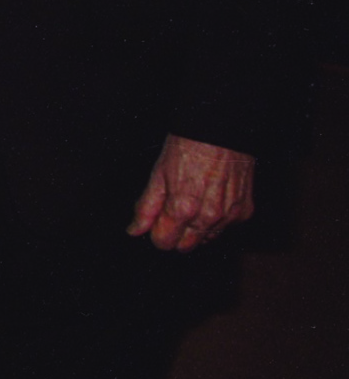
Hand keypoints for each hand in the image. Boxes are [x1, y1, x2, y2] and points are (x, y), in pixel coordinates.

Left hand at [128, 134, 254, 250]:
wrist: (220, 132)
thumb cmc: (187, 149)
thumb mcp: (158, 175)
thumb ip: (146, 208)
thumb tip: (134, 230)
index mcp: (182, 209)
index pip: (165, 242)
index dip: (157, 233)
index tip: (157, 222)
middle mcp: (208, 217)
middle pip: (186, 246)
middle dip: (176, 234)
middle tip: (173, 212)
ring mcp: (229, 216)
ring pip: (206, 238)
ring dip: (197, 228)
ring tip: (193, 200)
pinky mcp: (245, 212)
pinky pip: (226, 227)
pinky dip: (217, 219)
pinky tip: (211, 199)